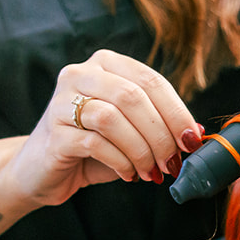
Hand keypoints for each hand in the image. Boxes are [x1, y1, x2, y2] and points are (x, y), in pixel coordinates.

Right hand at [3, 50, 202, 208]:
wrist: (42, 170)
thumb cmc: (94, 149)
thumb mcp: (132, 132)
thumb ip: (159, 126)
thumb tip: (197, 133)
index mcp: (106, 64)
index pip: (150, 81)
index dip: (176, 112)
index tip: (192, 141)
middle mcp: (81, 74)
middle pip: (132, 97)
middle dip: (160, 134)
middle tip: (172, 163)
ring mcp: (62, 101)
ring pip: (113, 118)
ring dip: (141, 150)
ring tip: (150, 172)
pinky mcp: (54, 132)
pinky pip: (95, 143)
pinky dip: (120, 161)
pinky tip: (128, 174)